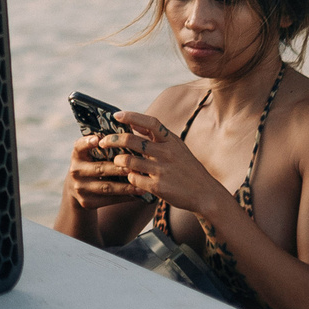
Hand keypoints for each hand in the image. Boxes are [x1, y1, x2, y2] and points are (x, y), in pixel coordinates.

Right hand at [63, 131, 143, 210]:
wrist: (77, 189)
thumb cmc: (92, 163)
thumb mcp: (91, 154)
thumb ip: (103, 145)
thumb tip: (127, 133)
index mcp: (77, 155)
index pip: (79, 146)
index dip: (87, 142)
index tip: (97, 139)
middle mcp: (75, 171)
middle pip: (99, 169)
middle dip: (117, 168)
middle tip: (132, 167)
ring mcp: (80, 188)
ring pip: (106, 187)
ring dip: (125, 186)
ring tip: (141, 185)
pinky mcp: (87, 202)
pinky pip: (109, 200)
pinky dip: (124, 197)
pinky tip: (137, 195)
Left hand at [113, 111, 231, 221]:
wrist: (205, 193)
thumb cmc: (188, 168)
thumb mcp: (178, 148)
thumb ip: (157, 137)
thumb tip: (134, 124)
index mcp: (171, 140)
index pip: (150, 122)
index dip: (131, 116)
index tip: (116, 115)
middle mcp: (166, 153)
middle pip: (132, 140)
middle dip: (113, 139)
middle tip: (103, 141)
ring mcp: (161, 170)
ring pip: (128, 160)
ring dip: (118, 160)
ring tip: (118, 160)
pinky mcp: (157, 187)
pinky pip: (133, 178)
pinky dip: (129, 176)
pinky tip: (130, 176)